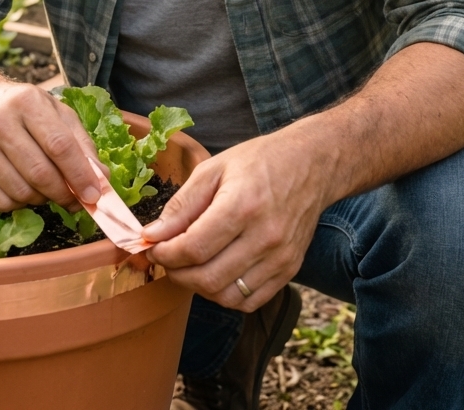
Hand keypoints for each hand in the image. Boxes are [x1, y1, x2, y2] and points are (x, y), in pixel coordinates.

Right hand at [0, 75, 103, 212]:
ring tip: (47, 189)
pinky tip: (25, 189)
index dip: (80, 174)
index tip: (94, 195)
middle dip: (64, 194)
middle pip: (40, 172)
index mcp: (27, 101)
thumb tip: (101, 179)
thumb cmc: (21, 108)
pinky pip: (1, 202)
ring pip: (21, 192)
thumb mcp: (55, 112)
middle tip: (75, 200)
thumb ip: (81, 143)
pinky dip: (20, 204)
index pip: (59, 145)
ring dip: (42, 200)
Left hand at [141, 125, 331, 311]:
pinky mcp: (290, 270)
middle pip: (207, 278)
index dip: (165, 254)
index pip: (193, 248)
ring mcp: (281, 258)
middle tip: (166, 258)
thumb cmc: (258, 161)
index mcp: (242, 206)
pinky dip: (226, 295)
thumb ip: (181, 205)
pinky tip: (216, 272)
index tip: (152, 247)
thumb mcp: (212, 169)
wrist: (311, 164)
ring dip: (199, 287)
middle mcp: (265, 237)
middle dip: (176, 273)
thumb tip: (152, 235)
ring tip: (189, 266)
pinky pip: (250, 301)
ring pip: (227, 296)